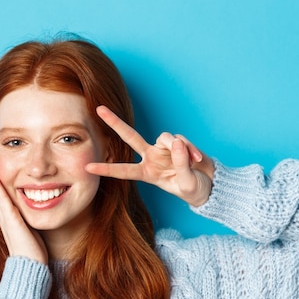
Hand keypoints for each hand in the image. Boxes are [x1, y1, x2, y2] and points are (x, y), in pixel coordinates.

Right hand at [0, 141, 47, 263]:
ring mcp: (4, 212)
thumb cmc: (33, 249)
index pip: (0, 182)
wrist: (30, 266)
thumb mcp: (32, 226)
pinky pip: (0, 195)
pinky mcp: (9, 217)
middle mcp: (3, 208)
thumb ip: (31, 214)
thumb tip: (41, 205)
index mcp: (9, 209)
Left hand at [86, 106, 214, 206]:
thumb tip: (175, 141)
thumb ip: (181, 163)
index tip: (88, 167)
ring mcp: (163, 148)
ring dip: (179, 149)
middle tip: (99, 109)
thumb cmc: (193, 189)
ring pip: (164, 137)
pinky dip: (191, 150)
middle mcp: (151, 157)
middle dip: (115, 122)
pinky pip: (181, 140)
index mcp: (147, 173)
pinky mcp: (178, 142)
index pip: (123, 171)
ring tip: (192, 162)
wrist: (210, 185)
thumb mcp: (186, 183)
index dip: (106, 169)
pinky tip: (197, 160)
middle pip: (130, 136)